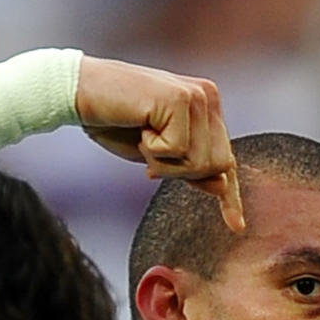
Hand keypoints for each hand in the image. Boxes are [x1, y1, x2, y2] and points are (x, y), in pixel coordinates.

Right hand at [76, 56, 244, 231]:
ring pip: (199, 162)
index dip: (230, 197)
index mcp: (207, 107)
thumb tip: (222, 184)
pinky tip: (140, 127)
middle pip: (216, 166)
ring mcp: (196, 96)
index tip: (237, 226)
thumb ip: (189, 168)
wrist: (81, 93)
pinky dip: (154, 150)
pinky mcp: (180, 99)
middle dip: (179, 172)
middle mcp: (207, 97)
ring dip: (164, 162)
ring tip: (144, 137)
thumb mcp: (158, 155)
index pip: (225, 160)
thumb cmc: (116, 123)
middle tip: (150, 150)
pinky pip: (177, 151)